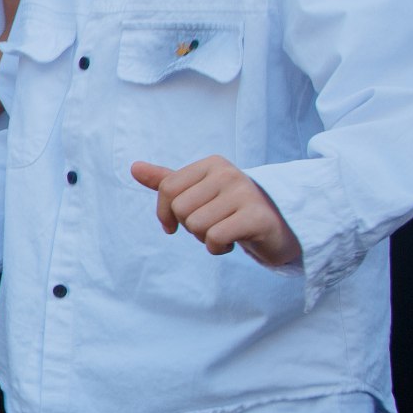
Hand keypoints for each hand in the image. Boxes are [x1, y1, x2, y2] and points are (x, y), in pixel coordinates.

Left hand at [129, 157, 302, 267]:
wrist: (279, 228)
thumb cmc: (232, 211)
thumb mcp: (199, 192)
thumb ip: (167, 181)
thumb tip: (133, 167)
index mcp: (212, 164)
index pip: (167, 188)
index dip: (165, 213)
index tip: (176, 224)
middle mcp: (228, 173)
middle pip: (180, 209)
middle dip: (191, 227)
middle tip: (214, 225)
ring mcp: (244, 193)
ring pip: (196, 225)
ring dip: (206, 239)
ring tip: (226, 231)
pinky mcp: (256, 217)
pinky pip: (215, 238)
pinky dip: (219, 248)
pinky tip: (235, 241)